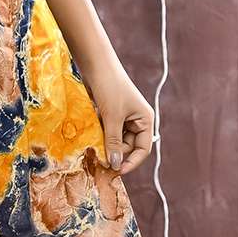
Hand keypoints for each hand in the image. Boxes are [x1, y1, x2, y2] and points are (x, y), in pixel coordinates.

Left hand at [82, 60, 154, 177]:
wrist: (96, 65)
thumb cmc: (109, 88)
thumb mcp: (112, 117)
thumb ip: (114, 142)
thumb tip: (114, 164)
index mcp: (145, 120)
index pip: (143, 149)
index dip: (131, 162)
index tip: (116, 171)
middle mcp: (137, 120)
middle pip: (128, 146)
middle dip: (115, 152)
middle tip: (99, 158)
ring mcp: (123, 117)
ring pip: (116, 140)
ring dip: (106, 143)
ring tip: (94, 145)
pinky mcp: (110, 114)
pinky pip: (108, 131)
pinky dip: (100, 135)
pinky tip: (92, 134)